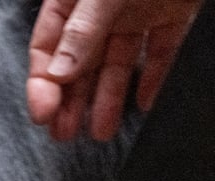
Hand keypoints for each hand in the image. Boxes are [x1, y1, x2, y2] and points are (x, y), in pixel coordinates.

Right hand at [27, 0, 200, 140]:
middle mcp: (101, 9)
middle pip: (79, 63)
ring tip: (99, 131)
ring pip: (116, 64)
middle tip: (63, 133)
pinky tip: (145, 103)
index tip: (43, 113)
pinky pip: (161, 52)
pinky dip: (153, 79)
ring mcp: (136, 12)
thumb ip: (82, 31)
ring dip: (106, 99)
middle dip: (70, 100)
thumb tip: (59, 71)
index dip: (42, 83)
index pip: (48, 48)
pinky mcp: (172, 14)